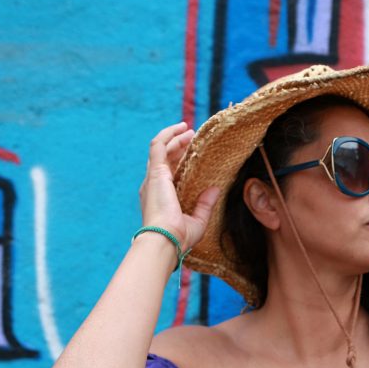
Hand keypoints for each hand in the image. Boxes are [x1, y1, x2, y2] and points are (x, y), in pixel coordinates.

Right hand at [138, 122, 219, 249]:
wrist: (166, 239)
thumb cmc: (180, 236)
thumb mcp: (198, 220)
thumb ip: (205, 204)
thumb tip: (215, 189)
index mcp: (163, 197)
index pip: (170, 172)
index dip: (180, 160)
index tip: (194, 152)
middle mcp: (155, 185)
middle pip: (165, 158)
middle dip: (178, 145)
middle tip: (193, 137)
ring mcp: (153, 178)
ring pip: (161, 149)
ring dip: (174, 137)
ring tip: (189, 130)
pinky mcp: (156, 172)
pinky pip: (158, 145)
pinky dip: (168, 135)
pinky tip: (180, 128)